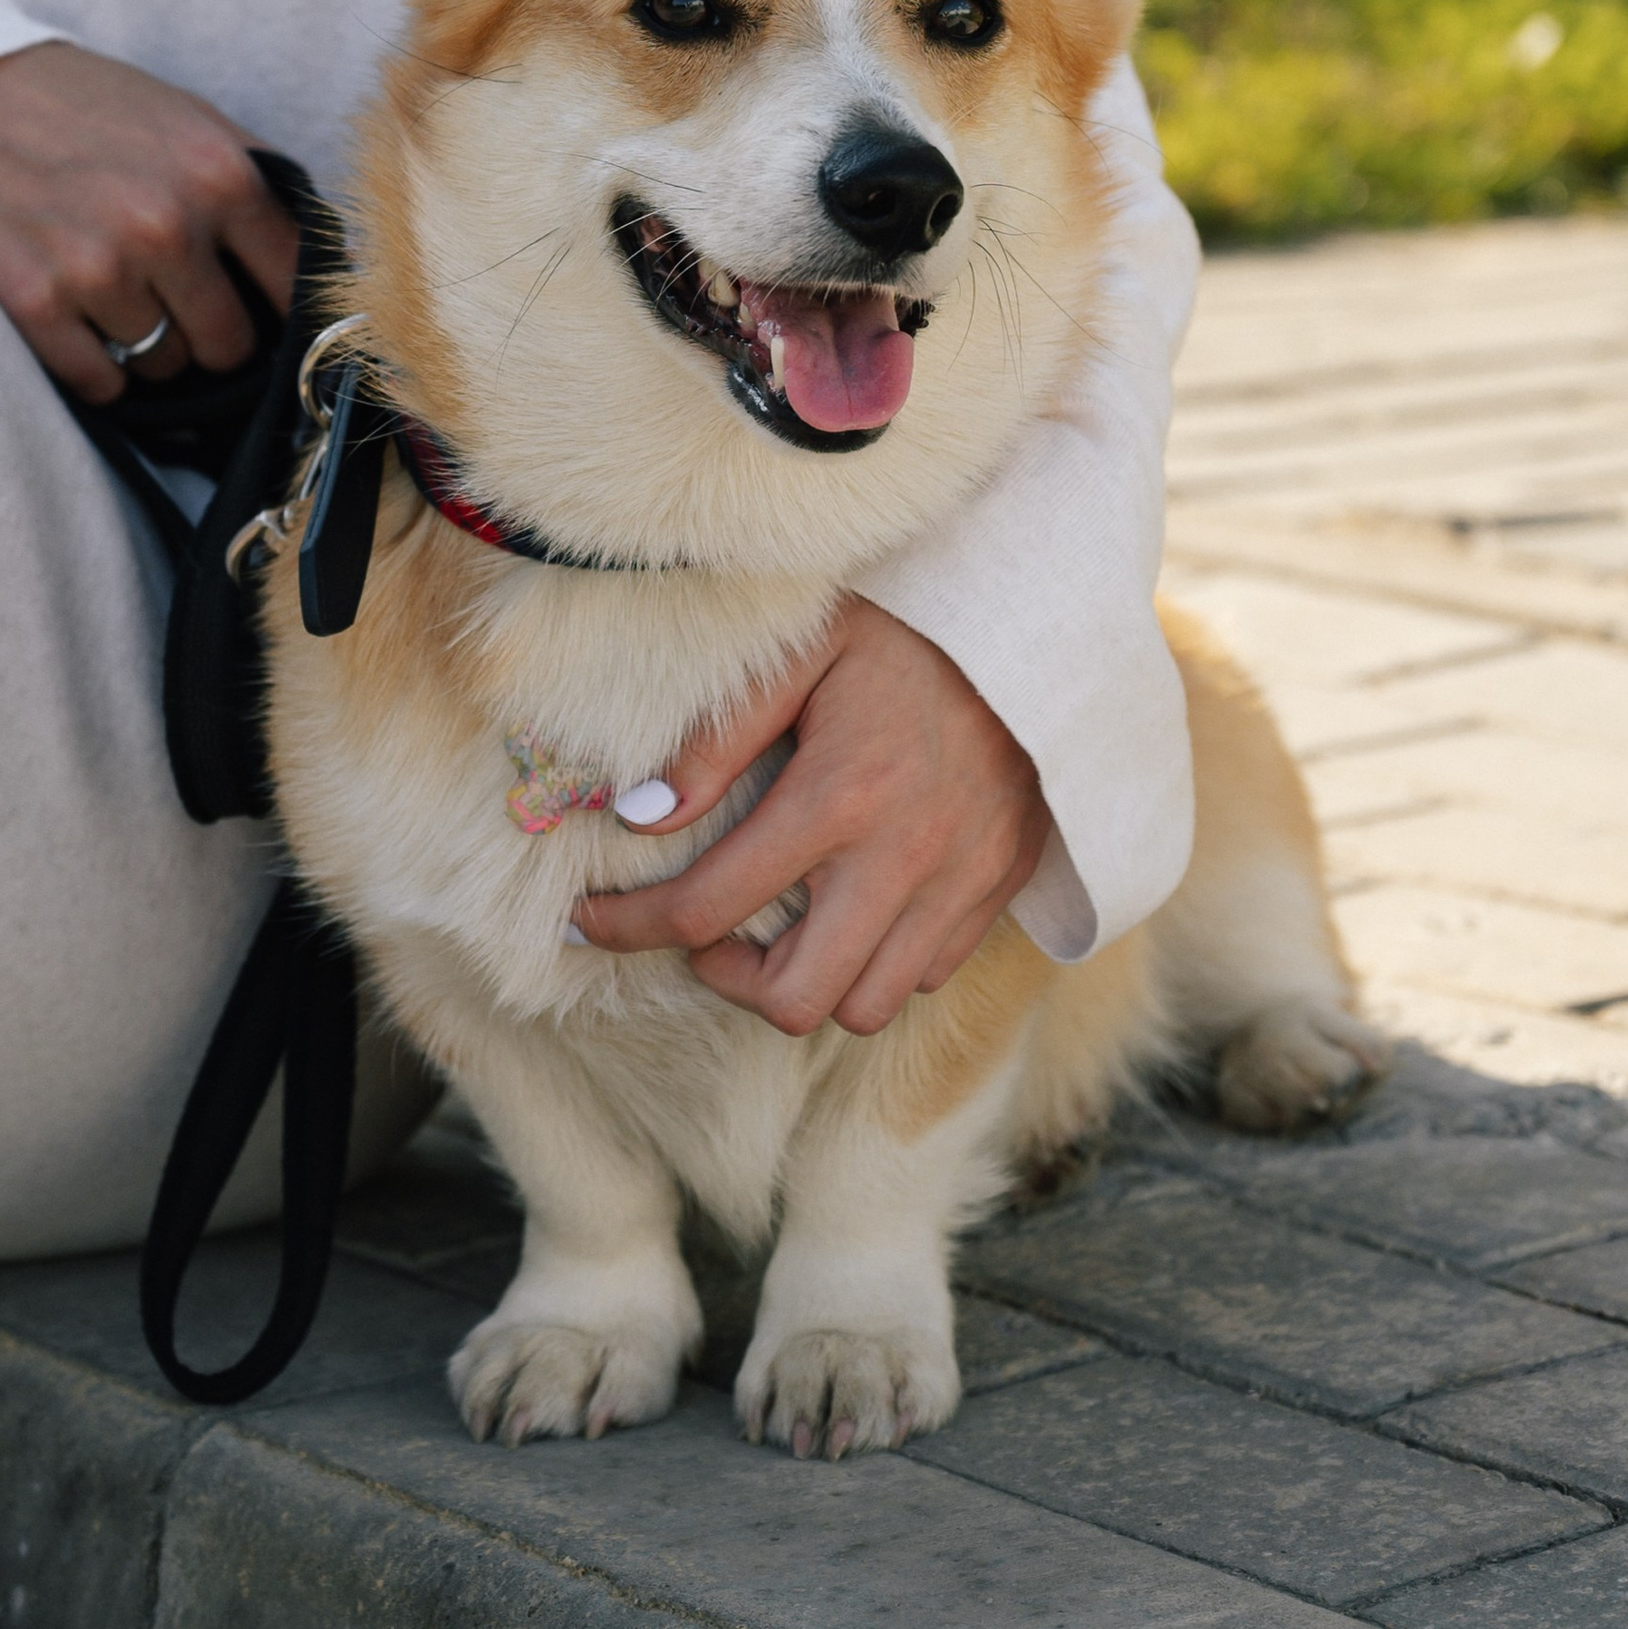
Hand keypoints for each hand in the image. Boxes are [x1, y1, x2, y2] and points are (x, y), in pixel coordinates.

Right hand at [0, 40, 298, 397]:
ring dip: (145, 347)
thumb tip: (318, 258)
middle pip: (231, 343)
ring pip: (165, 366)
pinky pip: (101, 386)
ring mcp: (98, 270)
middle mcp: (166, 224)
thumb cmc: (67, 101)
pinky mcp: (33, 306)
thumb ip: (247, 178)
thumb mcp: (178, 112)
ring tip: (107, 294)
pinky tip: (73, 320)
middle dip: (210, 335)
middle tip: (175, 307)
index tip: (265, 313)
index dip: (283, 306)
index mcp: (218, 171)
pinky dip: (94, 369)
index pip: (295, 281)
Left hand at [572, 598, 1050, 1037]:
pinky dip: (876, 964)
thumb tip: (641, 815)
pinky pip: (924, 976)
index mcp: (840, 796)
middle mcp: (903, 857)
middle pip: (794, 996)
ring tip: (777, 931)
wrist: (1040, 623)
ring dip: (808, 983)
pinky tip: (850, 910)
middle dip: (727, 981)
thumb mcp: (798, 648)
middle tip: (704, 937)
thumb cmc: (904, 629)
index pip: (706, 907)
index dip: (628, 928)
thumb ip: (716, 734)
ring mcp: (959, 882)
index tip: (587, 921)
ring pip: (866, 1005)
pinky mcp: (997, 888)